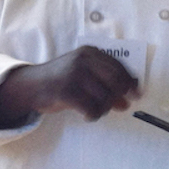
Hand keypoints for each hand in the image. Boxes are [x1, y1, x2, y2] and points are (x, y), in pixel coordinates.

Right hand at [0, 46, 140, 126]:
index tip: (136, 94)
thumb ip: (104, 80)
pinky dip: (93, 116)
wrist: (32, 85)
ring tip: (95, 110)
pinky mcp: (67, 92)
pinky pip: (92, 109)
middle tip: (122, 107)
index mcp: (89, 53)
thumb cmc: (61, 79)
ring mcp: (74, 76)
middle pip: (115, 82)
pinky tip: (87, 115)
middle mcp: (83, 61)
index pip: (119, 67)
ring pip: (104, 98)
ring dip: (104, 109)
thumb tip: (129, 97)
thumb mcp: (82, 72)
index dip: (130, 82)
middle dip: (120, 97)